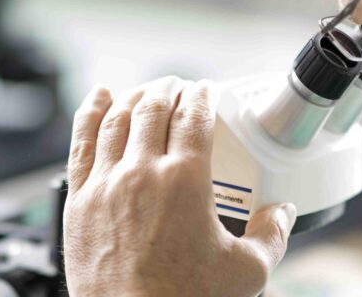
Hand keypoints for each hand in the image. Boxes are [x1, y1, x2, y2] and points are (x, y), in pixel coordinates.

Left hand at [63, 77, 297, 296]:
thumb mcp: (247, 272)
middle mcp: (142, 172)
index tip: (208, 91)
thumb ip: (271, 236)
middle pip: (155, 107)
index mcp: (186, 181)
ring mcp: (105, 184)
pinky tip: (100, 97)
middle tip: (179, 88)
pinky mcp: (78, 200)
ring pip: (117, 118)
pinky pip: (81, 143)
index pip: (195, 116)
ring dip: (135, 96)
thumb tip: (283, 214)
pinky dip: (91, 112)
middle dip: (170, 89)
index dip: (204, 95)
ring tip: (147, 91)